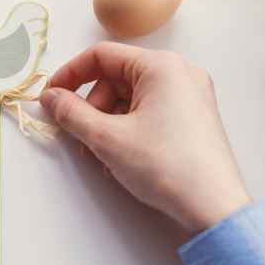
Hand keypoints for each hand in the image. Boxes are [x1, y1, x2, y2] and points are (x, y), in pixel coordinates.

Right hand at [40, 43, 250, 234]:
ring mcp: (191, 95)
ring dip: (109, 122)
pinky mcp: (195, 117)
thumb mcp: (107, 138)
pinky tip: (124, 157)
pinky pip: (151, 111)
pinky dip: (130, 128)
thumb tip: (50, 97)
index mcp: (161, 66)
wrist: (214, 208)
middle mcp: (180, 72)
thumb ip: (71, 113)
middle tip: (81, 138)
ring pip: (132, 97)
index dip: (70, 75)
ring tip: (104, 156)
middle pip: (117, 78)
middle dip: (92, 107)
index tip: (50, 98)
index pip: (102, 55)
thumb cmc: (165, 166)